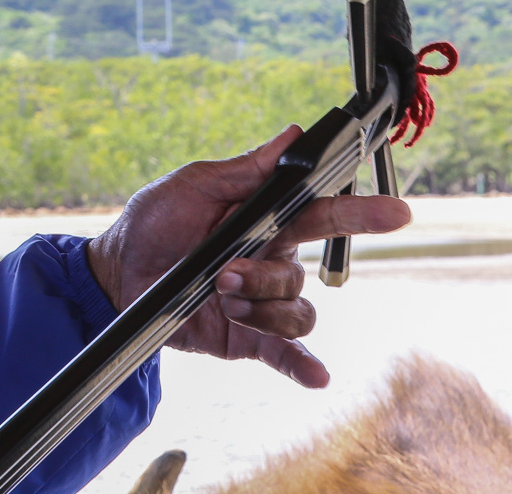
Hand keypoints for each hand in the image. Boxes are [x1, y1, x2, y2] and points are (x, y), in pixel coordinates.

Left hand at [83, 125, 410, 388]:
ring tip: (221, 298)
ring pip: (296, 311)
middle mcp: (271, 262)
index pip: (323, 214)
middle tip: (229, 271)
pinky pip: (285, 353)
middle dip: (268, 275)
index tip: (395, 212)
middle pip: (302, 274)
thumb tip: (294, 136)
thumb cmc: (154, 221)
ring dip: (262, 308)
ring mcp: (260, 303)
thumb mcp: (195, 184)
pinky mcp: (245, 337)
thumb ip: (247, 169)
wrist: (116, 273)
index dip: (361, 213)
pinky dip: (303, 364)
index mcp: (267, 222)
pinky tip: (317, 375)